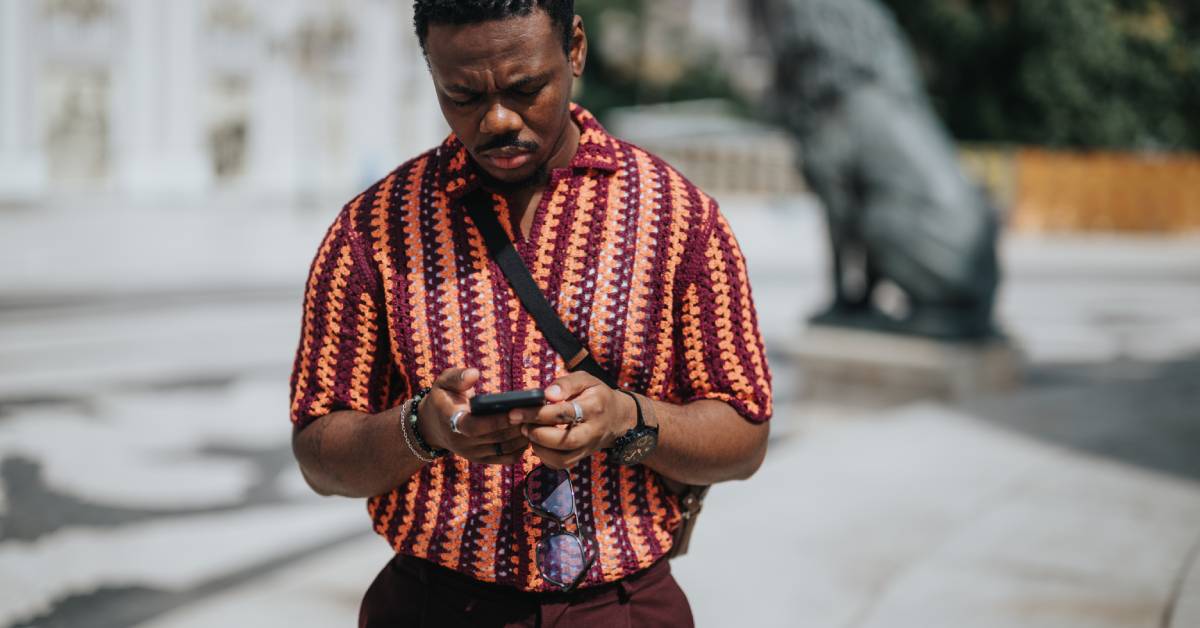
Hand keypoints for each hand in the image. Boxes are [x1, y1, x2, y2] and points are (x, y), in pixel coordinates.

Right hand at [416, 367, 528, 464]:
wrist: (435, 425)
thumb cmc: (445, 397)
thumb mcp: (444, 382)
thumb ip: (457, 377)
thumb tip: (474, 374)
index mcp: (452, 422)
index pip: (475, 427)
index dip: (496, 421)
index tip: (515, 410)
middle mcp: (462, 442)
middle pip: (495, 438)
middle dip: (517, 427)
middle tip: (535, 413)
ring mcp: (473, 453)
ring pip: (504, 449)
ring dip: (523, 437)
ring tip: (536, 420)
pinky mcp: (483, 459)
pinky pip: (507, 458)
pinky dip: (521, 448)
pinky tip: (530, 433)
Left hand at [506, 372, 637, 469]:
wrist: (617, 418)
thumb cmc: (596, 395)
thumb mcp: (586, 380)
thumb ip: (566, 384)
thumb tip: (547, 394)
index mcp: (594, 408)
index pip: (564, 414)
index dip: (538, 413)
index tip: (516, 411)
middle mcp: (592, 431)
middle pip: (564, 441)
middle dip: (538, 434)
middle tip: (522, 425)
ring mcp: (587, 448)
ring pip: (562, 458)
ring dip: (539, 448)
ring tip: (528, 433)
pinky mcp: (581, 457)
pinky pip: (561, 465)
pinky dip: (544, 457)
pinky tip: (537, 443)